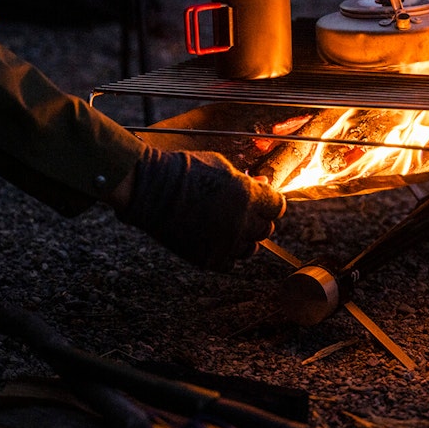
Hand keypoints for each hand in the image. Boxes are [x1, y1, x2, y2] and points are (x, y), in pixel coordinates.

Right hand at [116, 148, 285, 272]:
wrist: (150, 188)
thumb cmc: (184, 170)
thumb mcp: (220, 165)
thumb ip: (246, 180)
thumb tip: (262, 186)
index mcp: (247, 195)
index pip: (278, 207)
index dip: (271, 204)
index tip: (263, 203)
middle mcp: (240, 221)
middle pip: (265, 229)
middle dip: (257, 220)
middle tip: (242, 213)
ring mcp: (224, 242)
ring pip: (250, 249)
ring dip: (243, 238)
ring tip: (226, 226)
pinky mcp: (207, 258)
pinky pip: (229, 262)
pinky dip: (225, 253)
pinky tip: (214, 239)